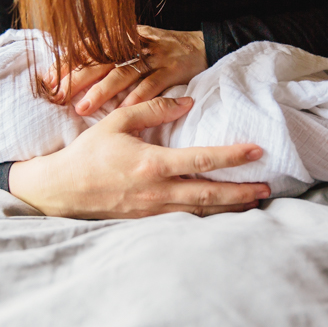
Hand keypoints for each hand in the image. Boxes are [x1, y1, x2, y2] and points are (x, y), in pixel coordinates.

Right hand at [8, 96, 269, 218]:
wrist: (59, 191)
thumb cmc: (87, 153)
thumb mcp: (116, 122)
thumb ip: (152, 110)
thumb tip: (186, 103)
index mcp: (152, 163)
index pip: (202, 159)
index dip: (233, 156)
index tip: (256, 152)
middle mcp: (157, 191)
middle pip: (210, 194)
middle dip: (242, 192)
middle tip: (267, 188)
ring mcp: (153, 211)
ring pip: (201, 211)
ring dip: (230, 208)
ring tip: (254, 203)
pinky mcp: (147, 223)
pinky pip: (185, 221)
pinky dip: (207, 217)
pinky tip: (222, 215)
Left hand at [53, 25, 207, 115]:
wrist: (204, 46)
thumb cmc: (163, 52)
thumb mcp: (135, 46)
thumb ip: (110, 57)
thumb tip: (76, 72)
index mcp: (122, 37)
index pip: (88, 48)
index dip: (67, 63)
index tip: (48, 80)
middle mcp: (135, 44)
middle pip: (100, 61)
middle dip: (77, 79)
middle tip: (58, 97)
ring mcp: (155, 56)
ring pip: (123, 73)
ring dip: (102, 92)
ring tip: (84, 108)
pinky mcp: (172, 69)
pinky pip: (152, 84)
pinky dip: (137, 98)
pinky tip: (123, 110)